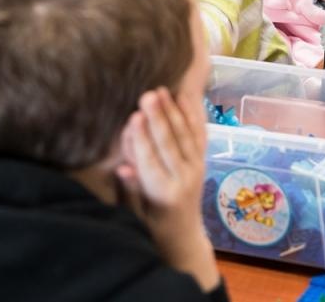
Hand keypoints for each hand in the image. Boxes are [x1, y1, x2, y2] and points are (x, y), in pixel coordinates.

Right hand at [117, 87, 220, 291]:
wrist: (184, 235)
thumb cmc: (153, 225)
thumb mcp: (136, 215)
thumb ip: (131, 191)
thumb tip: (122, 168)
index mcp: (163, 193)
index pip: (150, 160)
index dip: (141, 138)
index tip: (134, 117)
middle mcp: (183, 178)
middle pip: (169, 143)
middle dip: (158, 117)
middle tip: (148, 95)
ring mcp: (196, 168)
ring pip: (185, 135)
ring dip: (173, 111)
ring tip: (162, 90)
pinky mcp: (202, 161)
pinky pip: (198, 135)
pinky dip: (192, 115)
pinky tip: (184, 98)